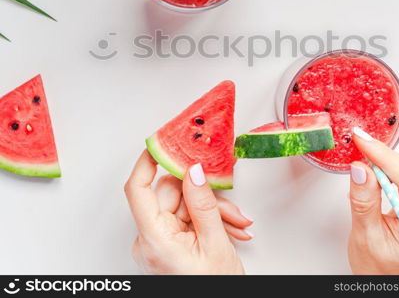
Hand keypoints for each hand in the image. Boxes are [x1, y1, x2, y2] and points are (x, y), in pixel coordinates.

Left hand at [124, 150, 251, 274]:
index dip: (148, 161)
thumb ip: (203, 203)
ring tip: (235, 225)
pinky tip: (228, 230)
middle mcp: (150, 239)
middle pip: (172, 195)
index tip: (163, 141)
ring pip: (184, 204)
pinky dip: (208, 220)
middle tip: (230, 208)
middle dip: (205, 197)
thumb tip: (194, 170)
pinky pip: (186, 217)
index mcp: (154, 240)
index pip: (138, 190)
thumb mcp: (215, 244)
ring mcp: (159, 241)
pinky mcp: (168, 242)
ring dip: (212, 211)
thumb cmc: (213, 290)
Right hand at [348, 130, 398, 274]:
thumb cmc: (379, 266)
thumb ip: (363, 200)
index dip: (384, 155)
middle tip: (365, 162)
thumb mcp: (364, 236)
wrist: (389, 277)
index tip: (362, 141)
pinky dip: (397, 166)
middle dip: (391, 158)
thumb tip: (360, 168)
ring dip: (394, 162)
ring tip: (373, 179)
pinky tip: (382, 180)